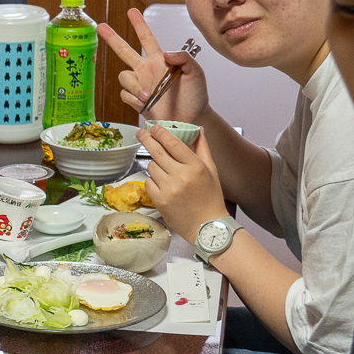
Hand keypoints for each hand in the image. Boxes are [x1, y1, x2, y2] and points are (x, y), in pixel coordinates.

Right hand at [100, 9, 210, 123]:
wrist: (190, 119)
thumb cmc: (195, 96)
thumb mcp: (196, 72)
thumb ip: (184, 57)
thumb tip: (166, 52)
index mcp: (160, 60)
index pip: (147, 38)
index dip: (139, 24)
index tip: (131, 11)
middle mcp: (146, 70)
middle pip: (124, 51)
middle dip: (112, 38)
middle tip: (100, 26)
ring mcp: (140, 85)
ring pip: (124, 76)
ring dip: (134, 86)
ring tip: (148, 95)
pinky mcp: (136, 100)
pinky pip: (125, 94)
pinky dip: (134, 99)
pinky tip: (145, 103)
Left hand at [140, 126, 227, 247]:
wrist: (206, 226)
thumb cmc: (211, 198)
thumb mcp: (212, 171)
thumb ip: (203, 149)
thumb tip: (198, 130)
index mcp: (196, 167)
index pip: (173, 144)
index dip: (161, 133)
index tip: (153, 127)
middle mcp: (181, 176)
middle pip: (158, 152)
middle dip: (147, 139)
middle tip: (141, 133)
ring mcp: (168, 189)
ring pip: (152, 167)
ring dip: (155, 165)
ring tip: (165, 171)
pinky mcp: (159, 200)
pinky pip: (148, 182)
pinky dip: (153, 180)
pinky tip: (163, 184)